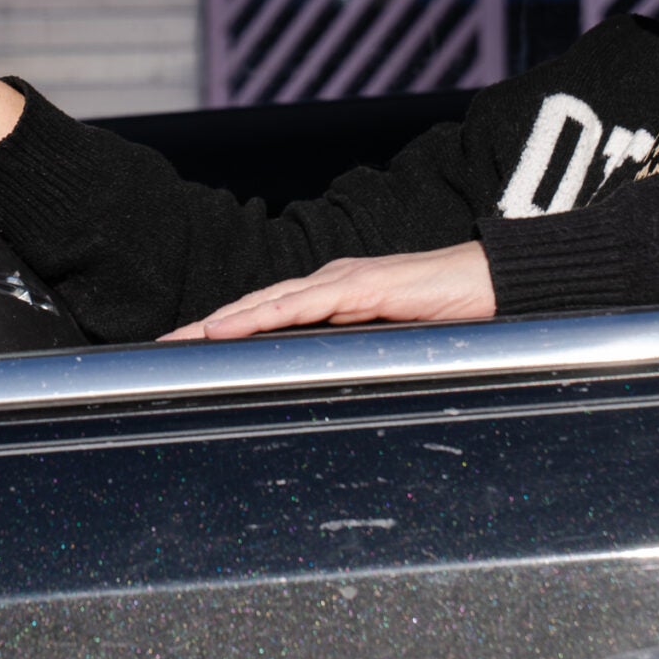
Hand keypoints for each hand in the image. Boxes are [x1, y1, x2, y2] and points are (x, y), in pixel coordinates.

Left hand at [161, 243, 496, 340]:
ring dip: (221, 322)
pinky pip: (305, 303)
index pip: (267, 311)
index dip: (225, 328)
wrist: (496, 282)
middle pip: (255, 304)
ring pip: (268, 302)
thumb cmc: (450, 312)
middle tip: (162, 348)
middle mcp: (331, 281)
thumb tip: (322, 378)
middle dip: (206, 326)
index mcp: (335, 293)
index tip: (186, 349)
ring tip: (182, 341)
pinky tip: (233, 329)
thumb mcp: (389, 338)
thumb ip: (355, 349)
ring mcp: (346, 280)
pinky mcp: (365, 285)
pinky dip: (263, 316)